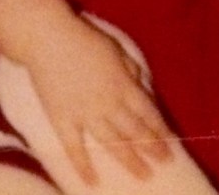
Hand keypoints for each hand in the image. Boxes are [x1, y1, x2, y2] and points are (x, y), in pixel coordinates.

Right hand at [25, 17, 172, 184]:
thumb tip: (143, 88)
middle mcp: (108, 103)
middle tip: (165, 164)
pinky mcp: (62, 119)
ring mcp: (85, 114)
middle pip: (134, 130)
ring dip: (129, 160)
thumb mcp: (115, 47)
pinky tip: (91, 181)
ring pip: (112, 142)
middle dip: (151, 148)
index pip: (148, 112)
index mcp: (122, 84)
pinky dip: (82, 165)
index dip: (160, 129)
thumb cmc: (83, 37)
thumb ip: (131, 69)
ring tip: (144, 176)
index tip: (171, 144)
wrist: (47, 38)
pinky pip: (73, 147)